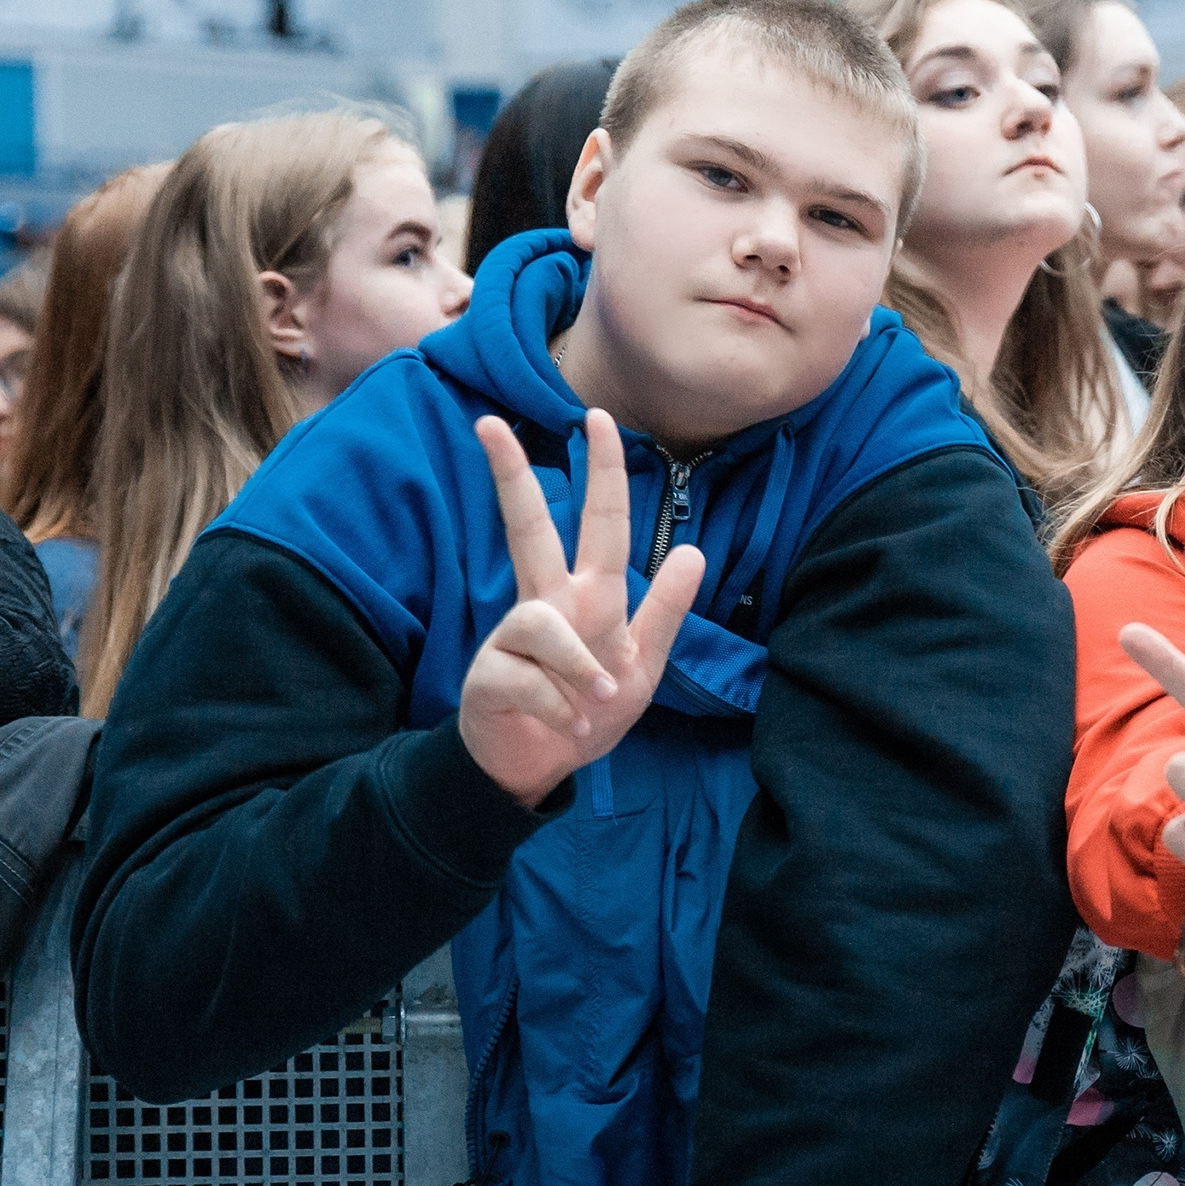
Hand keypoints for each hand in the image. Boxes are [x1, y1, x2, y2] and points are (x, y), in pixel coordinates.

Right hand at [457, 411, 703, 805]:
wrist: (539, 769)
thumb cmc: (589, 712)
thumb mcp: (644, 666)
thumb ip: (665, 612)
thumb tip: (694, 552)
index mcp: (585, 595)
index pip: (595, 522)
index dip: (600, 472)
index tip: (596, 416)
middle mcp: (545, 604)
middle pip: (527, 528)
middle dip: (510, 476)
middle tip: (489, 422)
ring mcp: (512, 638)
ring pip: (543, 623)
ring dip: (583, 672)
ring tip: (597, 707)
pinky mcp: (490, 675)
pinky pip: (535, 682)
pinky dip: (563, 710)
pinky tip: (568, 727)